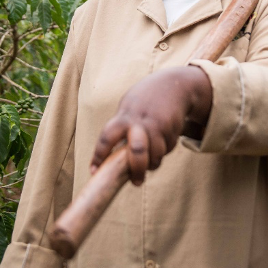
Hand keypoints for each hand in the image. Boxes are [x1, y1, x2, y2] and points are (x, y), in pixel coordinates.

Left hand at [90, 65, 211, 185]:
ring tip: (151, 162)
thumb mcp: (128, 108)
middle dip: (137, 169)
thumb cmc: (144, 100)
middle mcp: (140, 122)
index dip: (99, 155)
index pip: (106, 137)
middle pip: (138, 151)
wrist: (174, 84)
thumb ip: (122, 130)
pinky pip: (168, 148)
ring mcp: (158, 125)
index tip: (93, 171)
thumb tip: (114, 158)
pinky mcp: (172, 129)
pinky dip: (164, 150)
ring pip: (156, 155)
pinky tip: (163, 140)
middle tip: (136, 183)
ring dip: (153, 163)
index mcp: (123, 117)